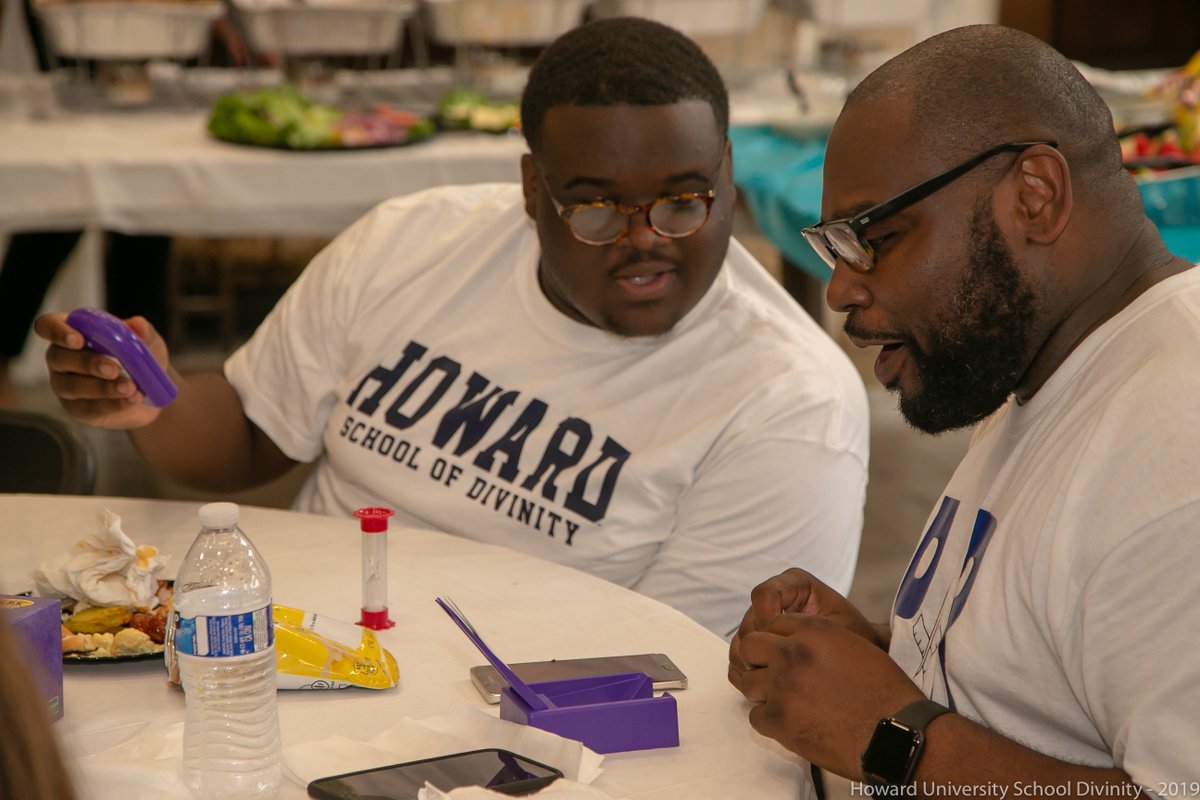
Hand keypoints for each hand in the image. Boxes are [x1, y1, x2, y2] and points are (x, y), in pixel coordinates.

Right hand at [35, 312, 173, 429]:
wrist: (150, 392)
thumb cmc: (139, 359)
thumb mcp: (147, 343)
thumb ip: (143, 332)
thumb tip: (137, 325)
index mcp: (71, 332)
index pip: (48, 326)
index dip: (57, 331)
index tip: (78, 339)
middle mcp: (60, 358)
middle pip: (59, 358)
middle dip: (87, 363)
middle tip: (113, 369)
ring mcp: (65, 385)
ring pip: (73, 386)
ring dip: (102, 387)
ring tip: (129, 387)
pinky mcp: (77, 409)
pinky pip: (89, 408)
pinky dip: (113, 404)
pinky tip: (131, 399)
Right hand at [729, 569, 881, 682]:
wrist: (862, 659)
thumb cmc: (857, 640)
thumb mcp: (841, 630)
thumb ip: (810, 630)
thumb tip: (772, 638)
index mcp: (795, 585)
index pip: (764, 595)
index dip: (767, 619)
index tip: (784, 642)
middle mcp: (775, 600)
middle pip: (748, 622)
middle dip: (759, 649)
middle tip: (777, 671)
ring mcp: (762, 623)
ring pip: (740, 643)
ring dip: (752, 665)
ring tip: (776, 684)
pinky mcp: (758, 644)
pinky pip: (739, 658)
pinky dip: (748, 675)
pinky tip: (769, 689)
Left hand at [736, 613, 923, 777]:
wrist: (895, 733)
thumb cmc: (884, 691)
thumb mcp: (854, 647)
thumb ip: (818, 641)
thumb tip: (793, 643)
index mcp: (814, 630)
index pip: (773, 623)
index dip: (776, 640)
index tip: (782, 655)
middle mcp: (793, 652)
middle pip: (751, 646)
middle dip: (758, 660)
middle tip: (772, 676)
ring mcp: (783, 686)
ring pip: (748, 682)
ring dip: (763, 692)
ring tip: (785, 702)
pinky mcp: (779, 719)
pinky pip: (755, 716)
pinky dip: (770, 721)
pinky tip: (791, 723)